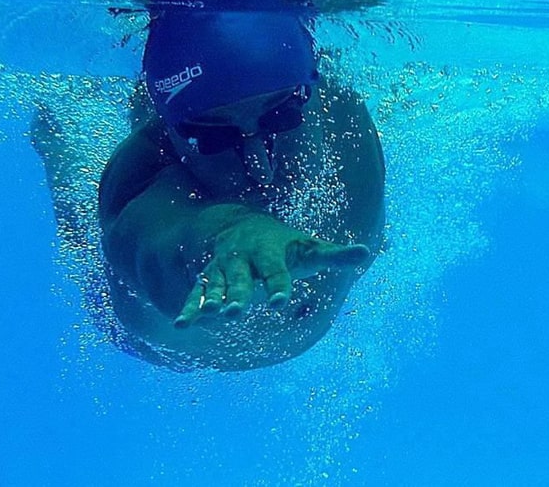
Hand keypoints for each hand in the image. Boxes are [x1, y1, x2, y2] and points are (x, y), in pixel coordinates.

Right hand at [173, 214, 368, 327]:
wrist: (241, 223)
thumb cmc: (283, 244)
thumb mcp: (308, 247)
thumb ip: (335, 254)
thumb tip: (368, 252)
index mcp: (269, 252)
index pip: (275, 271)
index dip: (278, 286)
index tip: (280, 302)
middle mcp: (243, 259)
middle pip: (240, 279)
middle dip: (236, 294)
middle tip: (233, 312)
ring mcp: (222, 268)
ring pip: (214, 285)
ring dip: (209, 301)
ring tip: (207, 316)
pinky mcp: (207, 278)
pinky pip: (196, 293)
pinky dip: (189, 308)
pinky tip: (181, 324)